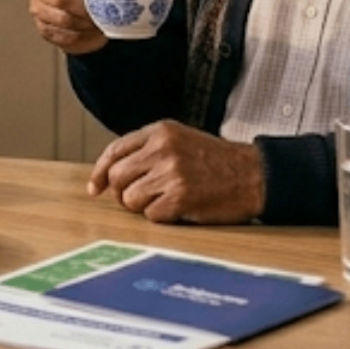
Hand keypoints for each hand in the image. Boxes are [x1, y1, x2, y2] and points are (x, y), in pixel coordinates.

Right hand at [27, 0, 108, 55]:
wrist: (82, 11)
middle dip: (84, 7)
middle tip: (102, 11)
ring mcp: (38, 7)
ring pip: (62, 18)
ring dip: (84, 23)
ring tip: (99, 22)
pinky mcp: (43, 28)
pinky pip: (62, 34)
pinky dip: (80, 35)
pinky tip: (90, 31)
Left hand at [88, 121, 265, 223]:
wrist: (254, 174)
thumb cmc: (216, 161)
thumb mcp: (180, 140)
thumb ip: (147, 149)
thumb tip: (111, 173)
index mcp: (159, 131)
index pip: (114, 151)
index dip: (100, 173)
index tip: (95, 189)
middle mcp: (162, 149)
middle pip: (117, 177)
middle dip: (123, 193)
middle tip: (139, 198)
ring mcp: (171, 173)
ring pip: (130, 199)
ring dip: (143, 206)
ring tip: (164, 201)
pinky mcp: (181, 197)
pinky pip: (152, 215)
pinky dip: (162, 217)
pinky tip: (178, 208)